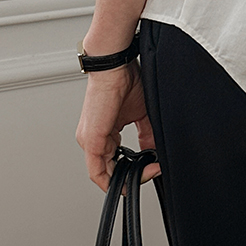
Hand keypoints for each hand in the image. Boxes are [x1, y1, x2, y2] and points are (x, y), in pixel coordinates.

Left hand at [75, 62, 159, 191]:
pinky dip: (116, 179)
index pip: (116, 163)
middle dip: (135, 176)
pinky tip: (134, 175)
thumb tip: (155, 151)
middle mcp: (93, 140)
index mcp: (103, 134)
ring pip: (104, 175)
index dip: (136, 170)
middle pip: (111, 173)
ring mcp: (89, 142)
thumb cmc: (124, 80)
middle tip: (153, 169)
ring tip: (148, 170)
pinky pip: (98, 172)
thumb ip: (147, 135)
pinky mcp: (91, 141)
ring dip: (129, 178)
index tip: (155, 165)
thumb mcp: (141, 114)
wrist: (115, 66)